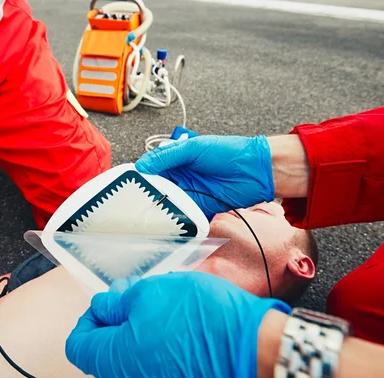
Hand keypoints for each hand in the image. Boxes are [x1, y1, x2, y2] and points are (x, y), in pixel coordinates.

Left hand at [65, 272, 290, 377]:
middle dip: (120, 320)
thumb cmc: (202, 320)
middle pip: (109, 352)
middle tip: (142, 297)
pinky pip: (160, 369)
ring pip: (137, 359)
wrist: (257, 354)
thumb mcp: (153, 293)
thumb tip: (103, 305)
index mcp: (115, 360)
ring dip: (144, 332)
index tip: (107, 303)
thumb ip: (119, 301)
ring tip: (170, 309)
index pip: (78, 345)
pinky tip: (186, 328)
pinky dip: (164, 347)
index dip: (88, 319)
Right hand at [135, 134, 274, 218]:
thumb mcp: (194, 148)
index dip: (141, 176)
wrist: (256, 170)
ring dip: (159, 209)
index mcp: (177, 160)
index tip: (128, 183)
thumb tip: (142, 165)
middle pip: (157, 189)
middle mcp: (181, 178)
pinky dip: (175, 219)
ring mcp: (190, 194)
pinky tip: (166, 223)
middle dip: (147, 195)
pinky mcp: (199, 209)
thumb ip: (168, 156)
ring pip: (168, 203)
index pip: (153, 169)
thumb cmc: (228, 152)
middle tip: (133, 203)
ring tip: (145, 215)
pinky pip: (183, 215)